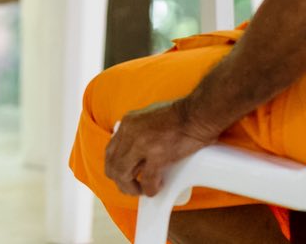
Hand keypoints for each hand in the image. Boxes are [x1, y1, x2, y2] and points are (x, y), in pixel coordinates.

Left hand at [103, 99, 218, 199]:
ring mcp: (142, 144)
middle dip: (121, 182)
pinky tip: (156, 188)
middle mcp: (130, 133)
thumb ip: (138, 131)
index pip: (109, 151)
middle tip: (133, 187)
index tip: (124, 175)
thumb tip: (135, 148)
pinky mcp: (157, 155)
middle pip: (113, 166)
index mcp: (127, 123)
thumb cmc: (180, 115)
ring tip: (143, 190)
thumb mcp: (148, 116)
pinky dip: (150, 189)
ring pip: (123, 175)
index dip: (115, 168)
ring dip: (132, 188)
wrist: (196, 114)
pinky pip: (147, 180)